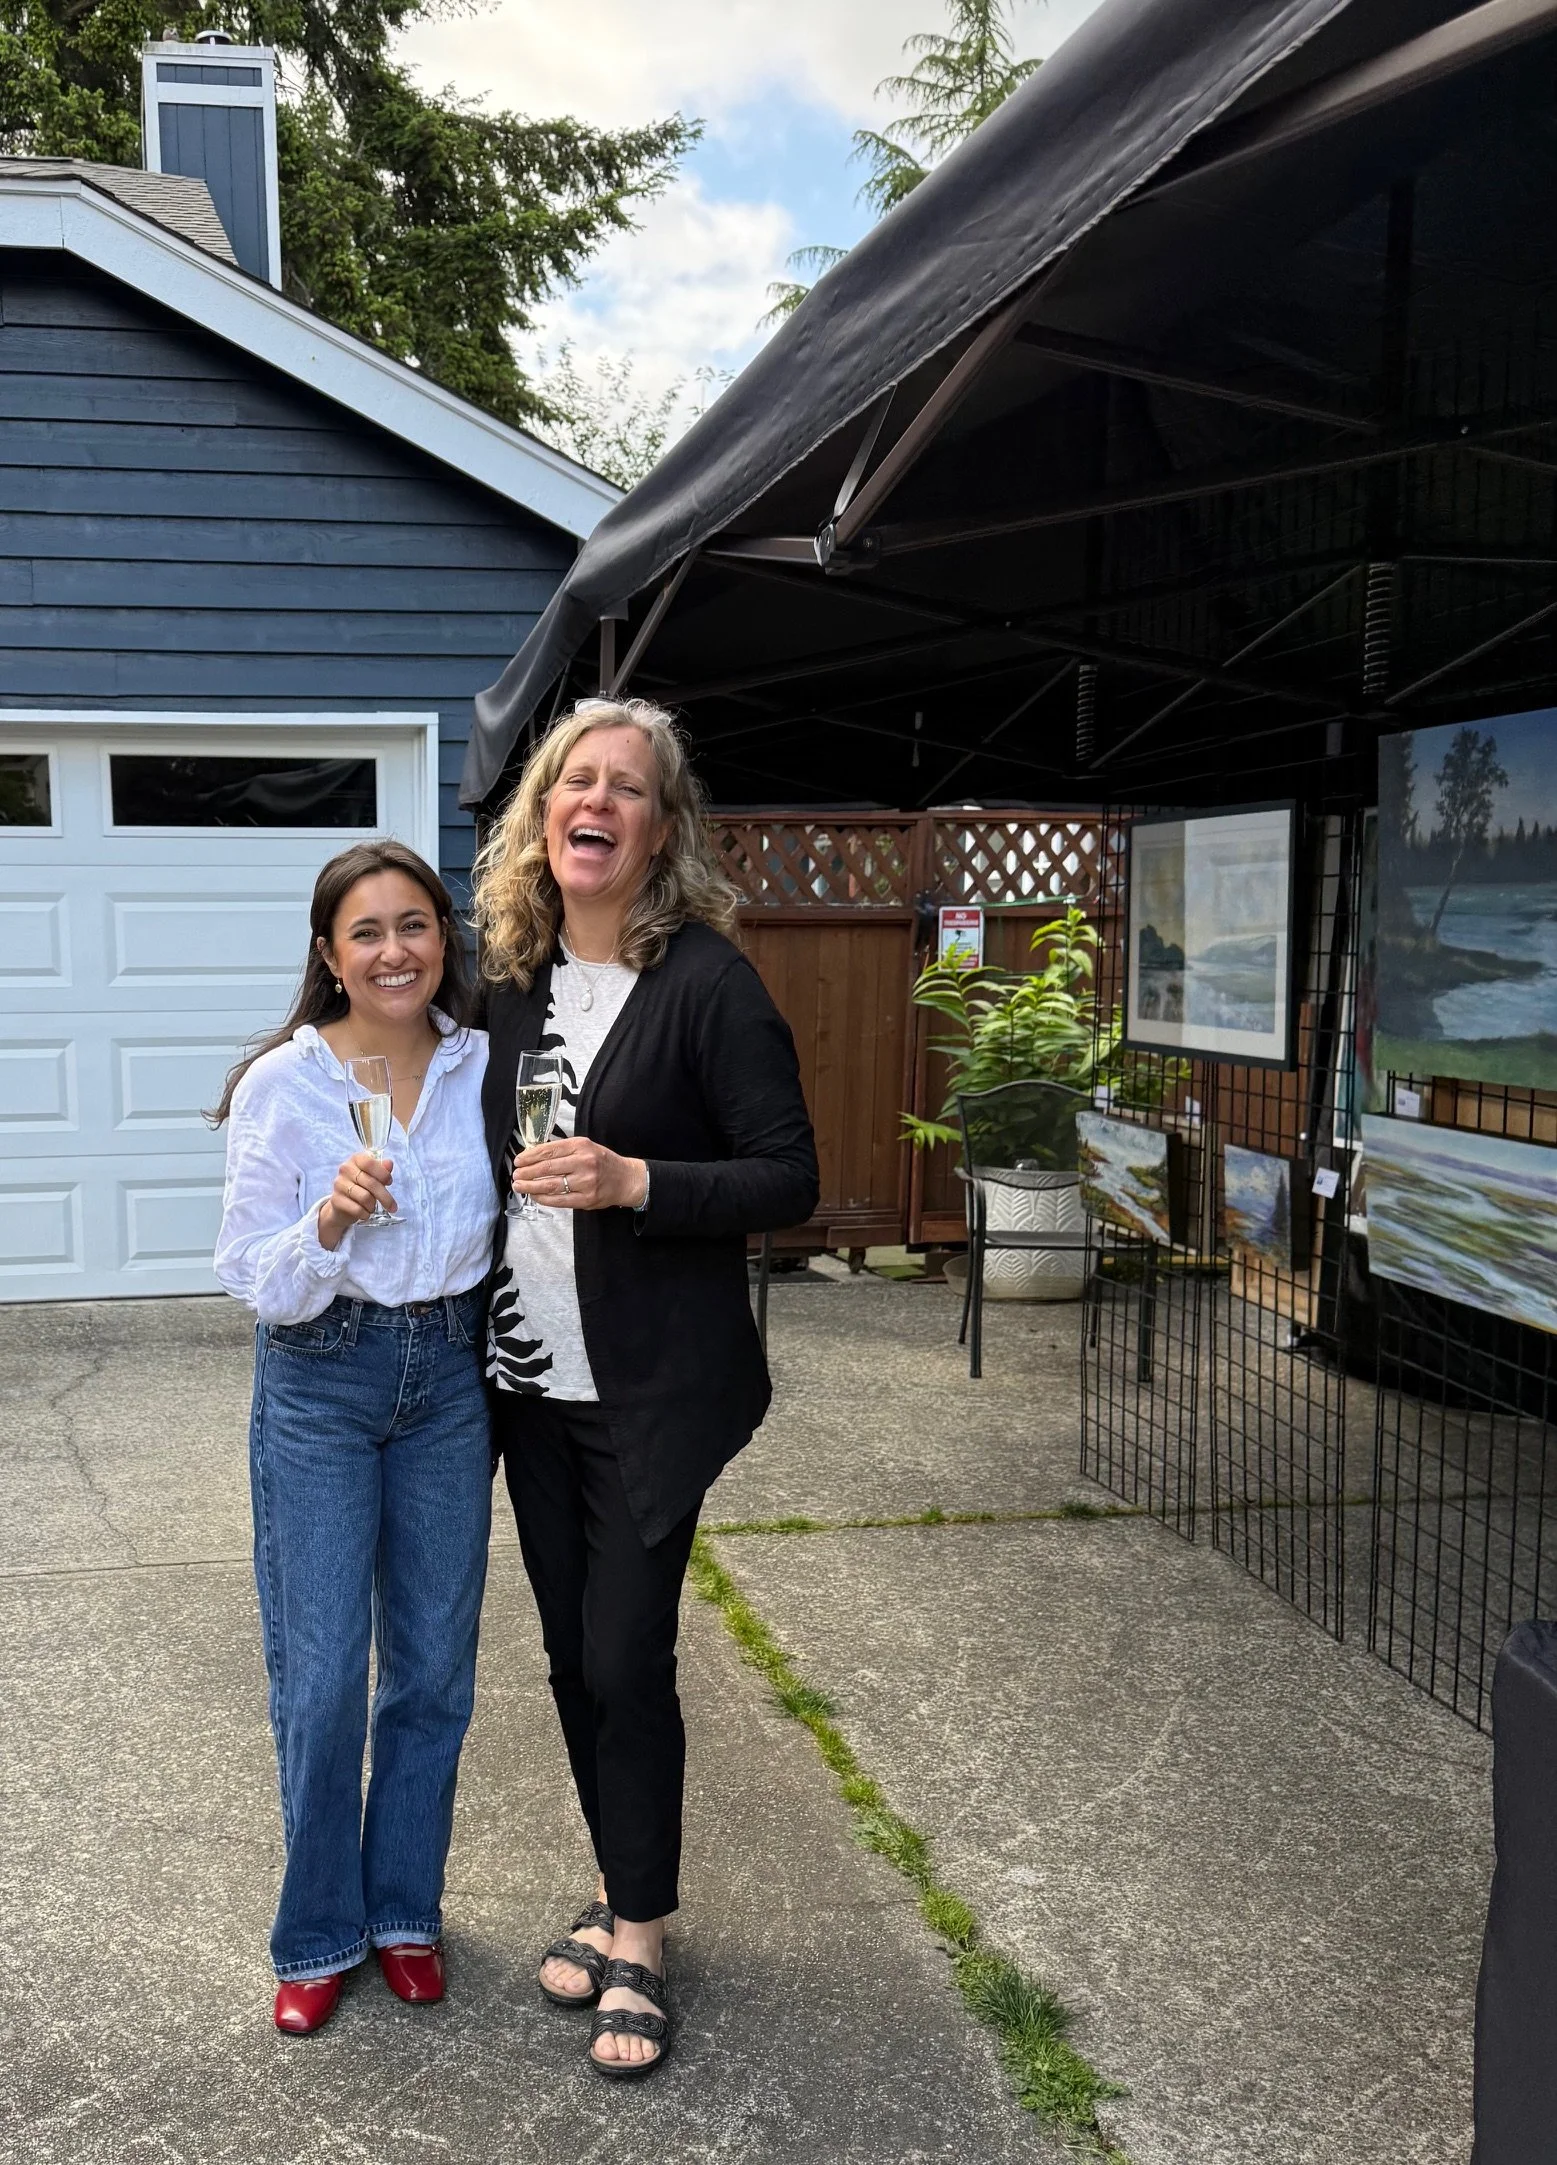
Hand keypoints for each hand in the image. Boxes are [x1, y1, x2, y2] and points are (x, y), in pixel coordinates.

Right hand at [319, 1150, 394, 1247]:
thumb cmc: (361, 1188)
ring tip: (372, 1207)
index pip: (370, 1163)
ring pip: (365, 1197)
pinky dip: (365, 1214)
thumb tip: (389, 1163)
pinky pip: (357, 1209)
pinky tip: (365, 1214)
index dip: (383, 1173)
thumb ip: (382, 1170)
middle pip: (371, 1183)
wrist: (342, 1206)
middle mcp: (345, 1169)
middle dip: (385, 1197)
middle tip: (393, 1207)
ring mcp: (339, 1184)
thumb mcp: (374, 1178)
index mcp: (356, 1159)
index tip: (390, 1182)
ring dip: (372, 1206)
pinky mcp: (336, 1200)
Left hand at [511, 1136, 646, 1212]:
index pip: (549, 1150)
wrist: (626, 1179)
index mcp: (581, 1146)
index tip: (518, 1161)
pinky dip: (544, 1198)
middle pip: (547, 1168)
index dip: (530, 1157)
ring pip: (551, 1185)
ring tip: (519, 1186)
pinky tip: (535, 1196)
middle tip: (516, 1175)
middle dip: (527, 1173)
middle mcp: (584, 1162)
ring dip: (531, 1187)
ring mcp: (585, 1182)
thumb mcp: (585, 1147)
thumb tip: (534, 1156)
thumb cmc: (602, 1162)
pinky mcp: (586, 1199)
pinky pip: (559, 1200)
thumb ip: (563, 1150)